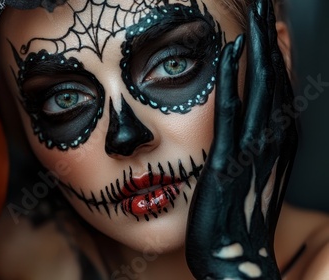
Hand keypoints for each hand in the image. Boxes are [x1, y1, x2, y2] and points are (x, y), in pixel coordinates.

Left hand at [185, 0, 297, 278]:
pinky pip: (232, 112)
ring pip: (262, 85)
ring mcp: (254, 147)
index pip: (279, 81)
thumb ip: (254, 135)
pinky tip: (229, 52)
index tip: (267, 15)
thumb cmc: (236, 209)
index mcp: (280, 137)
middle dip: (271, 33)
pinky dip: (234, 79)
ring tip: (258, 8)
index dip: (274, 46)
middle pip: (276, 73)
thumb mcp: (252, 165)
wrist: (231, 253)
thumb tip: (245, 106)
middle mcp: (274, 137)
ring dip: (259, 44)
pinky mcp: (228, 159)